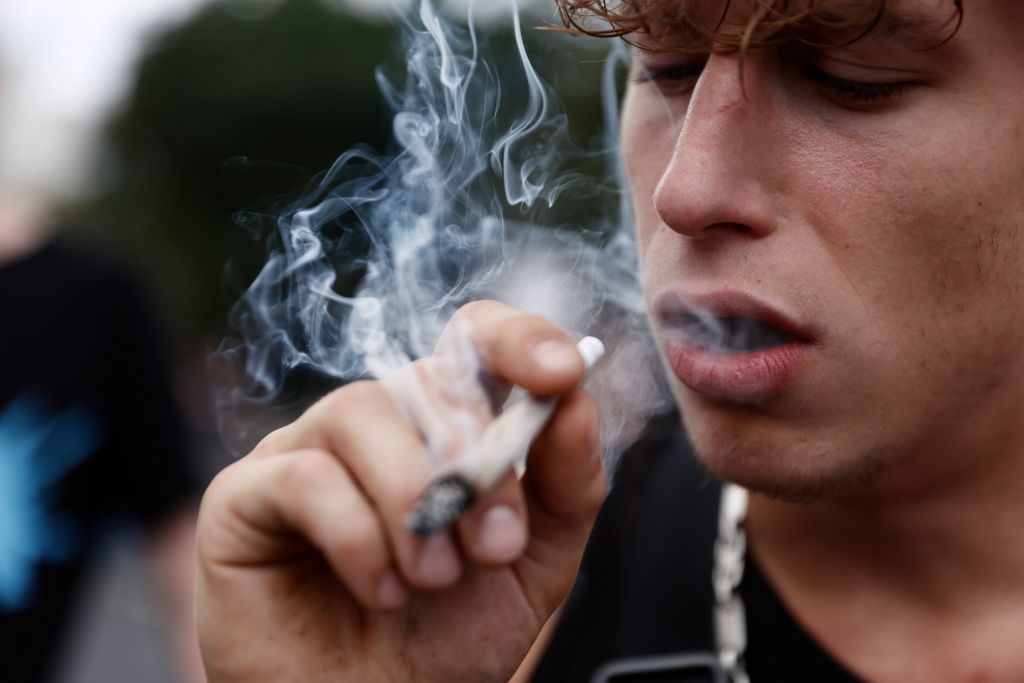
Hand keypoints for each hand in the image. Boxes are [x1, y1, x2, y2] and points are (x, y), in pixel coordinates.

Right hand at [196, 301, 606, 682]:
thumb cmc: (447, 638)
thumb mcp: (533, 564)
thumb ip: (566, 486)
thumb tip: (575, 401)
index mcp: (443, 429)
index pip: (473, 342)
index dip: (518, 338)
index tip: (563, 374)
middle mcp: (374, 426)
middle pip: (425, 379)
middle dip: (474, 461)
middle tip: (494, 545)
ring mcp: (306, 452)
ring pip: (362, 412)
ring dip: (413, 500)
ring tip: (436, 578)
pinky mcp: (245, 495)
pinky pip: (305, 476)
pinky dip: (357, 535)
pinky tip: (381, 591)